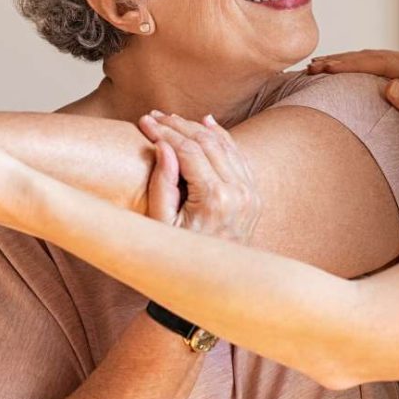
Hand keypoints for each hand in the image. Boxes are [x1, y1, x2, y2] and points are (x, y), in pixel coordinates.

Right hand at [138, 111, 261, 244]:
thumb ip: (162, 184)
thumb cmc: (179, 255)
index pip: (189, 151)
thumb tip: (163, 146)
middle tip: (154, 116)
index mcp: (214, 198)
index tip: (145, 122)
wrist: (213, 283)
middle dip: (178, 125)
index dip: (165, 133)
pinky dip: (222, 138)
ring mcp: (250, 192)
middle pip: (207, 142)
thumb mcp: (161, 225)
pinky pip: (238, 156)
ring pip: (225, 145)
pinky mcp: (254, 194)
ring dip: (198, 128)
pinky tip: (206, 123)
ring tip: (172, 119)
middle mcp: (238, 192)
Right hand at [307, 49, 398, 172]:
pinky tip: (330, 76)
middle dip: (341, 61)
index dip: (353, 64)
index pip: (382, 61)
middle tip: (312, 66)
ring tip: (314, 68)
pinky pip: (370, 72)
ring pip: (368, 62)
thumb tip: (390, 85)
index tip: (328, 68)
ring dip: (341, 64)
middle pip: (372, 57)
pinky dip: (349, 73)